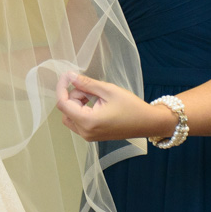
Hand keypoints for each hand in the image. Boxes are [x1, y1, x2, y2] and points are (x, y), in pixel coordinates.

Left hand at [55, 71, 170, 142]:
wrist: (148, 123)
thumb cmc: (131, 106)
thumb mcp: (108, 90)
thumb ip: (86, 83)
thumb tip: (70, 76)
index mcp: (88, 121)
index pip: (63, 103)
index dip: (62, 87)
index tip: (68, 75)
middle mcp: (85, 132)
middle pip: (66, 110)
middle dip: (73, 96)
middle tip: (90, 88)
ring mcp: (88, 136)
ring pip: (70, 116)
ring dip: (78, 103)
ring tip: (96, 95)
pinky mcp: (92, 136)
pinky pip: (78, 121)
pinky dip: (82, 110)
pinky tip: (96, 103)